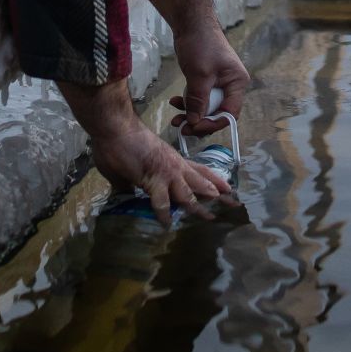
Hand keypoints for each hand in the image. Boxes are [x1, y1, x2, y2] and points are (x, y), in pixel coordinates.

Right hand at [90, 120, 233, 224]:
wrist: (116, 127)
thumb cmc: (122, 142)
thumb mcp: (137, 162)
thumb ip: (133, 180)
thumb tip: (125, 193)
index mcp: (173, 160)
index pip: (200, 171)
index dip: (215, 180)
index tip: (228, 189)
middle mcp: (175, 166)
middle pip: (202, 181)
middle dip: (219, 194)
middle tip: (234, 205)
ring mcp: (166, 173)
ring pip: (188, 193)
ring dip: (198, 207)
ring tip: (210, 218)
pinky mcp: (153, 179)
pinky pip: (162, 201)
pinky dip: (165, 213)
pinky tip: (167, 224)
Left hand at [169, 22, 250, 136]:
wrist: (191, 23)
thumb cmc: (201, 44)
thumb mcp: (199, 75)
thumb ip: (198, 101)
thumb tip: (194, 122)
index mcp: (237, 83)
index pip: (229, 113)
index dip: (212, 123)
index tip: (194, 127)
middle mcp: (231, 85)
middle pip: (217, 113)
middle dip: (199, 121)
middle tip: (181, 127)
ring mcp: (218, 83)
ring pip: (205, 107)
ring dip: (190, 114)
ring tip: (174, 119)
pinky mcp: (206, 80)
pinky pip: (198, 98)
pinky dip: (187, 102)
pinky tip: (174, 101)